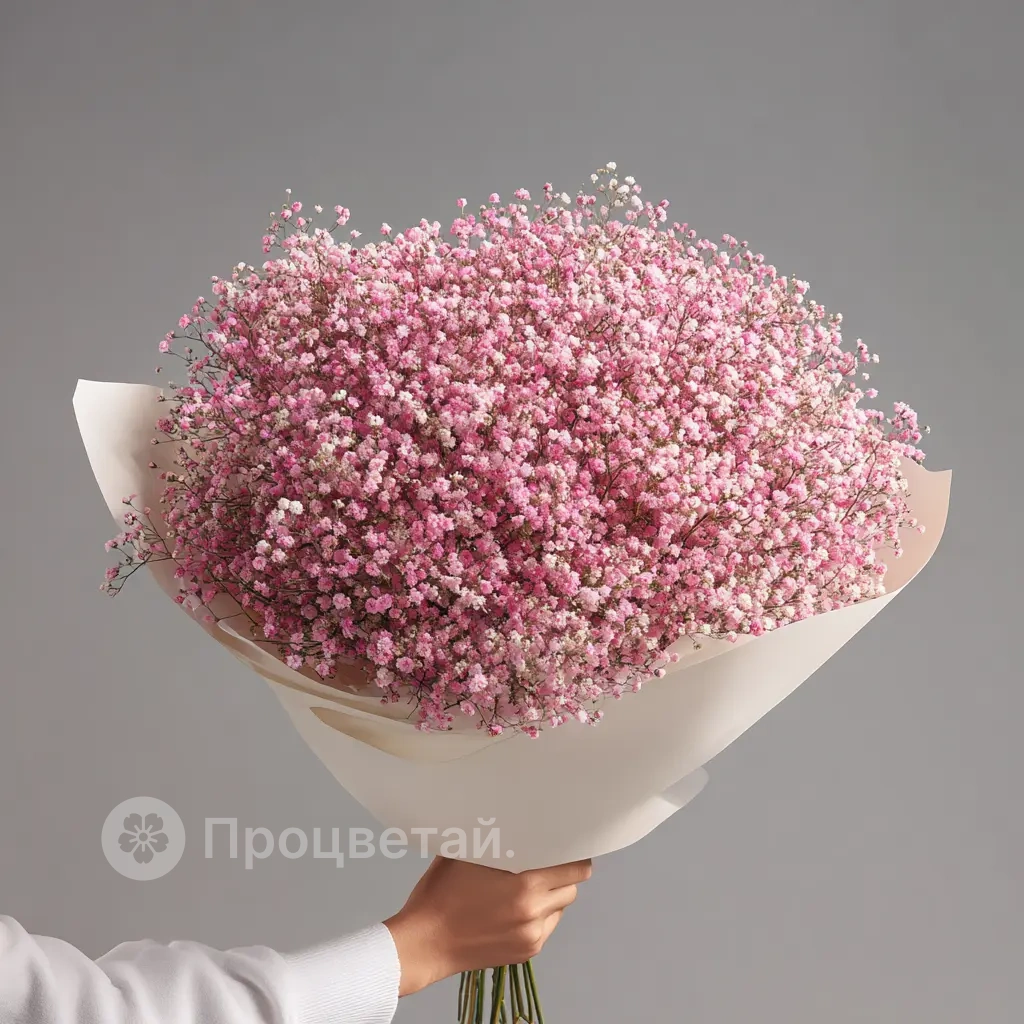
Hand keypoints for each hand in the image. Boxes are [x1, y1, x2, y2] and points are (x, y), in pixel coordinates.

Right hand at [383, 855, 591, 995]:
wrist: (425, 942)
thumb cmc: (440, 893)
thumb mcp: (465, 854)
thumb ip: (495, 839)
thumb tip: (510, 818)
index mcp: (524, 884)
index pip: (575, 868)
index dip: (575, 855)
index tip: (566, 847)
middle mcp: (534, 912)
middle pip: (572, 889)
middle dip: (563, 876)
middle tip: (547, 865)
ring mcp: (532, 936)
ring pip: (560, 909)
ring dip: (552, 897)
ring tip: (529, 888)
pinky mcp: (526, 952)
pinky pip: (546, 928)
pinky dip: (540, 917)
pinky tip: (517, 910)